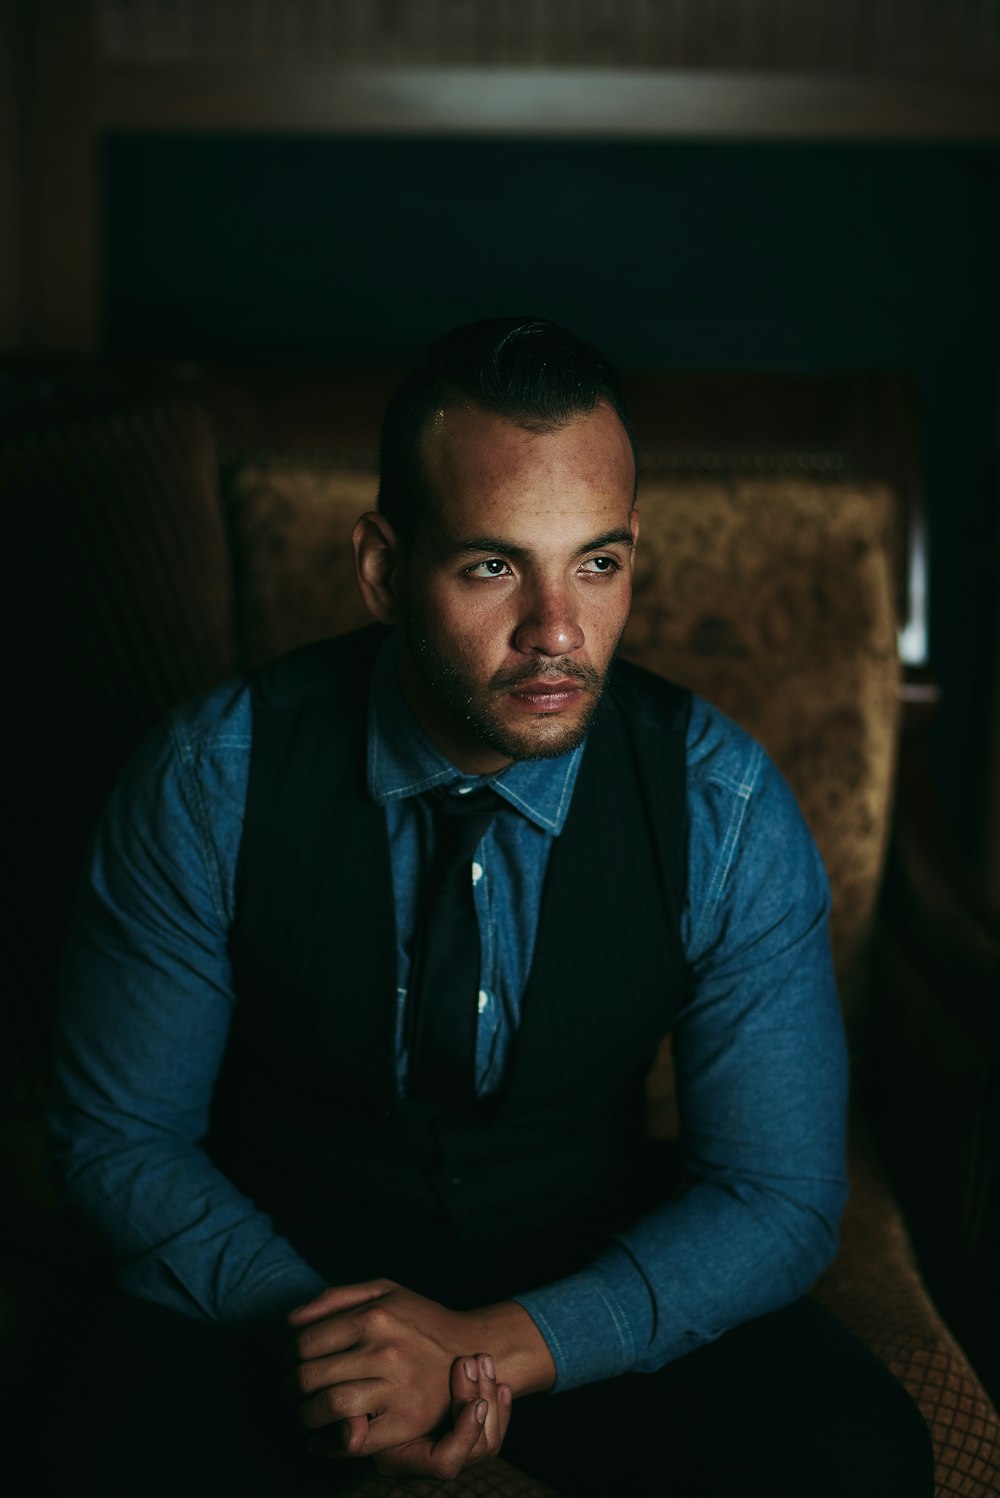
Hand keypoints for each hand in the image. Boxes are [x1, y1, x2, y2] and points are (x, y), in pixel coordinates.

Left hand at [286, 1278, 553, 1458]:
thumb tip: (289, 1321)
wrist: (474, 1348)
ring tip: (304, 1414)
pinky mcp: (407, 1421)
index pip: (305, 1343)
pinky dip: (326, 1446)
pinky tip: (319, 1440)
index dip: (288, 1358)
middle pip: (310, 1376)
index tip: (291, 1364)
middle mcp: (385, 1350)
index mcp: (375, 1315)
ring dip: (304, 1416)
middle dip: (289, 1389)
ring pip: (327, 1407)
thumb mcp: (384, 1291)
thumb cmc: (421, 1320)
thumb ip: (335, 1298)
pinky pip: (353, 1440)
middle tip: (290, 1392)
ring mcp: (397, 1387)